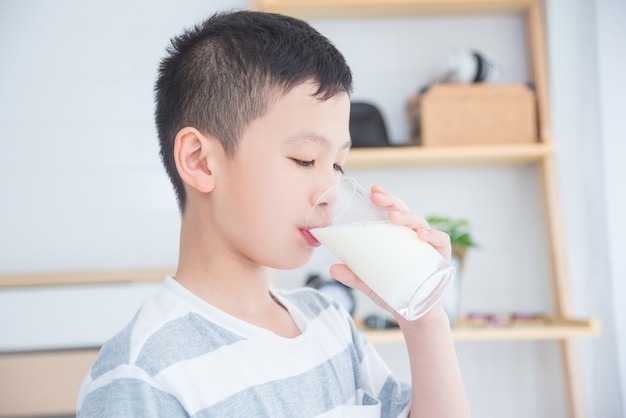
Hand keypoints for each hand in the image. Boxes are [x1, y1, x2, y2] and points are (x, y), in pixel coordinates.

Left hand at [329, 185, 451, 319]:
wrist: (415, 316)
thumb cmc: (394, 293)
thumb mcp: (369, 284)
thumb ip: (353, 276)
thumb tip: (332, 268)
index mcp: (399, 238)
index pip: (393, 212)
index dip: (385, 199)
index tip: (373, 190)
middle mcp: (415, 238)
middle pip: (406, 213)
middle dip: (392, 202)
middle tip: (378, 198)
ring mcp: (429, 247)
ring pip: (421, 224)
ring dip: (408, 217)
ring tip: (394, 217)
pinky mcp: (441, 259)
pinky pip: (441, 242)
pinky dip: (433, 235)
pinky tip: (422, 235)